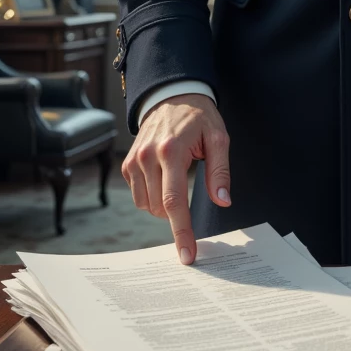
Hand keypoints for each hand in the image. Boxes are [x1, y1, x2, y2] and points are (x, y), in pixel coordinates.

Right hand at [121, 93, 230, 264]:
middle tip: (193, 200)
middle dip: (177, 217)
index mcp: (171, 151)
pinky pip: (139, 195)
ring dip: (164, 206)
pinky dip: (153, 196)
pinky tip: (165, 178)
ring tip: (179, 181)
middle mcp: (148, 157)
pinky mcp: (127, 164)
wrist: (171, 95)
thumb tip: (223, 201)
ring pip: (147, 205)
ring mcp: (134, 161)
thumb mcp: (218, 138)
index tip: (187, 255)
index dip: (181, 232)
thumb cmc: (199, 117)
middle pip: (160, 208)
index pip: (175, 202)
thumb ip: (220, 171)